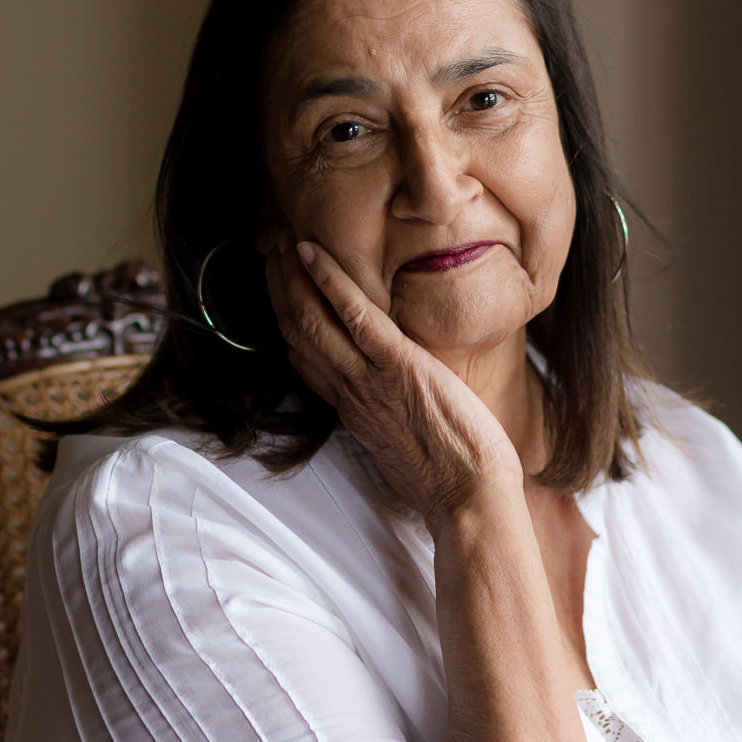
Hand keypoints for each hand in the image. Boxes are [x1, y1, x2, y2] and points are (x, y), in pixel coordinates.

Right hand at [264, 233, 523, 525]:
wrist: (470, 500)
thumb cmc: (449, 480)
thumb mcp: (402, 448)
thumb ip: (388, 419)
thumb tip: (392, 404)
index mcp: (351, 409)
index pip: (303, 358)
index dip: (286, 318)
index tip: (280, 289)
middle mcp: (349, 392)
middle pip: (298, 332)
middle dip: (280, 287)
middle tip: (271, 250)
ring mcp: (369, 379)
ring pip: (313, 321)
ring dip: (293, 276)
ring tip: (283, 241)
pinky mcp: (399, 367)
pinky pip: (356, 317)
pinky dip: (330, 281)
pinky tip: (314, 253)